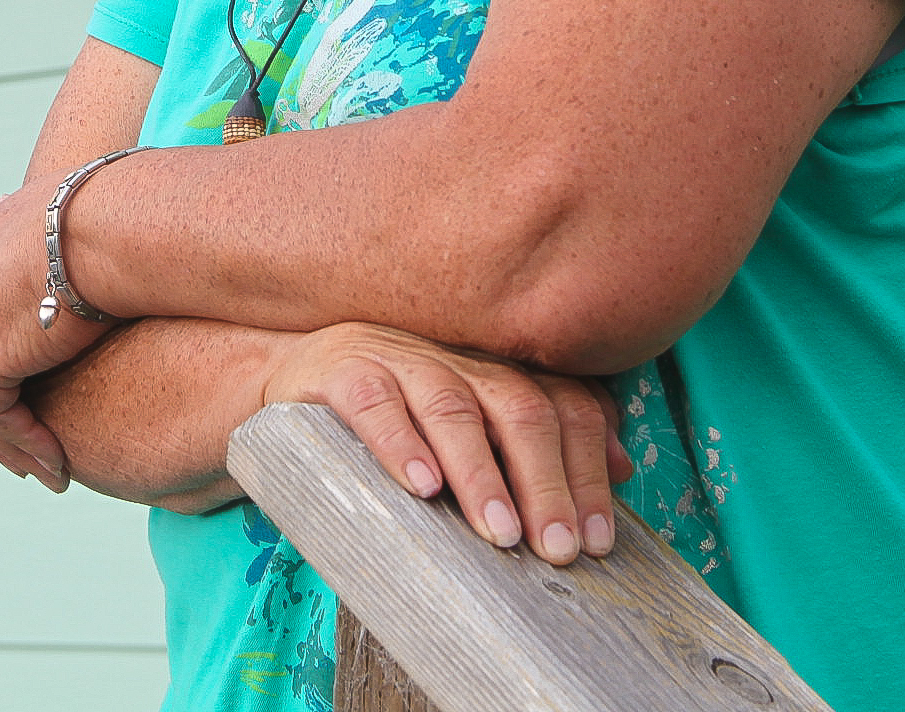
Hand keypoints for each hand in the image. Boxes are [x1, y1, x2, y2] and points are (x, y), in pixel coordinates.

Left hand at [0, 181, 110, 491]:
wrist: (115, 227)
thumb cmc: (120, 224)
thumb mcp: (76, 230)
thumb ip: (63, 248)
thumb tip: (84, 248)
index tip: (22, 402)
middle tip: (21, 449)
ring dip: (4, 443)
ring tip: (45, 470)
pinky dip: (21, 442)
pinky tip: (57, 463)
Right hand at [259, 322, 632, 564]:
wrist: (281, 384)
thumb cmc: (388, 420)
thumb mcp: (467, 429)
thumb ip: (538, 440)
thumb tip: (623, 466)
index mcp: (494, 367)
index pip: (563, 404)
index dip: (588, 470)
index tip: (598, 541)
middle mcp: (455, 354)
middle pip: (519, 406)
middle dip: (547, 481)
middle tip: (559, 550)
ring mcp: (396, 357)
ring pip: (452, 405)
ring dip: (481, 473)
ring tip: (500, 532)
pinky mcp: (338, 371)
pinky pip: (374, 402)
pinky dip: (401, 444)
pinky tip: (422, 488)